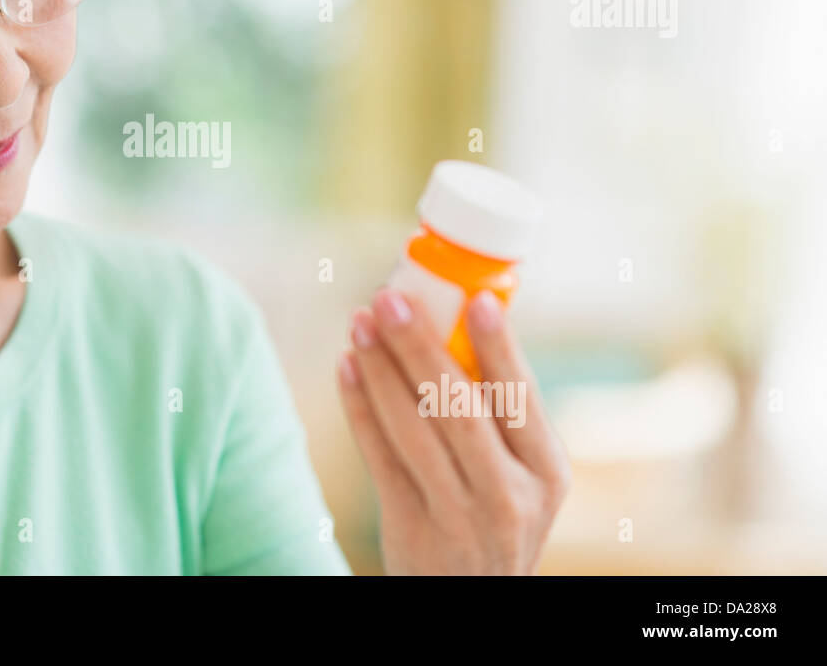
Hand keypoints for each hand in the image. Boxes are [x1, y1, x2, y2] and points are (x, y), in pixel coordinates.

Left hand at [337, 288, 570, 574]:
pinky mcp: (410, 527)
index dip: (498, 346)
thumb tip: (460, 318)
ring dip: (380, 368)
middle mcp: (510, 494)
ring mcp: (459, 515)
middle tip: (389, 298)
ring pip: (412, 427)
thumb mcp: (522, 474)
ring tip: (360, 323)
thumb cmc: (495, 513)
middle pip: (457, 407)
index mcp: (547, 470)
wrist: (472, 596)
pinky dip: (359, 407)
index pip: (521, 397)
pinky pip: (378, 456)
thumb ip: (500, 415)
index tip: (476, 297)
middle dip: (419, 346)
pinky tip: (347, 368)